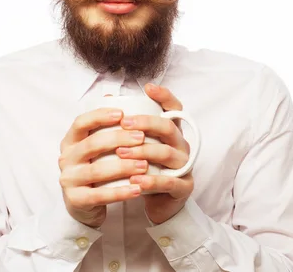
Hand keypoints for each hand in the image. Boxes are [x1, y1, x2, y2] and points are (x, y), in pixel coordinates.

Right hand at [58, 108, 147, 227]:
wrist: (85, 203)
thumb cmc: (97, 166)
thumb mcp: (98, 146)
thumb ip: (105, 124)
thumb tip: (112, 95)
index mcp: (71, 141)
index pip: (81, 122)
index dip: (100, 116)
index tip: (122, 114)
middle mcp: (66, 158)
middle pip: (91, 144)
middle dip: (118, 139)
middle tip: (141, 137)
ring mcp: (68, 180)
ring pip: (96, 170)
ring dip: (123, 167)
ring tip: (145, 165)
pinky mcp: (76, 200)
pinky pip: (99, 195)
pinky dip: (120, 192)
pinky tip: (138, 189)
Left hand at [116, 84, 193, 223]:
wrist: (158, 203)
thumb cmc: (146, 169)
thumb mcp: (138, 146)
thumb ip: (127, 125)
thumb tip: (108, 99)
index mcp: (171, 132)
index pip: (174, 108)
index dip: (165, 96)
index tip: (148, 88)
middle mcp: (181, 145)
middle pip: (169, 127)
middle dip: (146, 123)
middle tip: (124, 123)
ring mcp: (184, 166)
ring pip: (168, 153)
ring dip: (144, 152)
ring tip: (122, 154)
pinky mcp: (183, 187)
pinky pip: (170, 182)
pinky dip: (152, 180)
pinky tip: (135, 180)